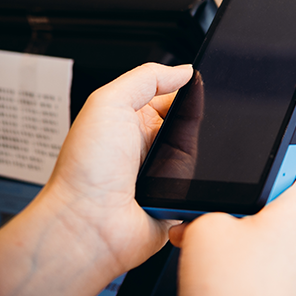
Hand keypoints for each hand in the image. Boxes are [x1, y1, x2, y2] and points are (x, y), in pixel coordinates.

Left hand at [40, 62, 192, 274]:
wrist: (87, 226)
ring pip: (208, 152)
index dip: (189, 87)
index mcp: (133, 120)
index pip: (174, 94)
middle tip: (188, 122)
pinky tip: (198, 177)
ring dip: (207, 151)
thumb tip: (184, 70)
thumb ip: (146, 78)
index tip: (201, 81)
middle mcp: (152, 145)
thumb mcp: (107, 103)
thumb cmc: (84, 171)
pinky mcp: (182, 199)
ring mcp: (169, 173)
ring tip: (181, 154)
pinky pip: (210, 184)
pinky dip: (211, 180)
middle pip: (196, 121)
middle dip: (204, 118)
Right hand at [169, 159, 295, 295]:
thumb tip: (199, 216)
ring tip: (211, 234)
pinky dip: (243, 257)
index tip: (274, 149)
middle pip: (292, 200)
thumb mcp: (205, 230)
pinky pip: (267, 261)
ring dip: (245, 228)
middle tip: (227, 196)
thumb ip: (204, 210)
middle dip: (256, 194)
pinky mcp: (284, 293)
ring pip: (276, 232)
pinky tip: (211, 266)